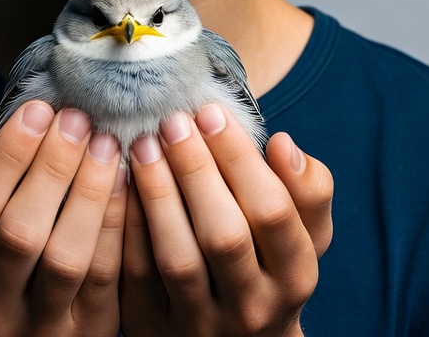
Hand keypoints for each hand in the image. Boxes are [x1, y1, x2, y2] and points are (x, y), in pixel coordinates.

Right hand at [0, 102, 126, 336]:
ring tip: (103, 141)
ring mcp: (36, 330)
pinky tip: (123, 176)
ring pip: (65, 257)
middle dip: (52, 166)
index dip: (7, 155)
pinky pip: (104, 275)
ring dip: (88, 190)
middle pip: (19, 233)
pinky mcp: (85, 335)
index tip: (38, 109)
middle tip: (76, 118)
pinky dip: (114, 221)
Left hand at [122, 105, 332, 336]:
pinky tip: (121, 180)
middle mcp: (253, 308)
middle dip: (196, 169)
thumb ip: (307, 189)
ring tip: (144, 143)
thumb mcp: (305, 233)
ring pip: (178, 257)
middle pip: (225, 235)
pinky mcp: (157, 329)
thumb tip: (282, 144)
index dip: (240, 158)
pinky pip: (138, 274)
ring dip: (158, 193)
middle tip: (173, 120)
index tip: (212, 112)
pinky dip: (128, 223)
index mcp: (294, 276)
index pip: (273, 211)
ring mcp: (203, 324)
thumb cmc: (271, 265)